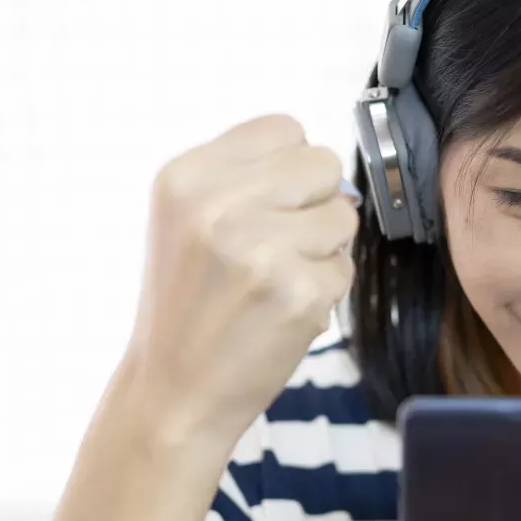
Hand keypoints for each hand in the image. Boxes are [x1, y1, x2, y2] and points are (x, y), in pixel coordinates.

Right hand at [123, 114, 357, 465]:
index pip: (284, 128)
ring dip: (323, 249)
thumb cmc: (190, 303)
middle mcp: (219, 205)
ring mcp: (261, 249)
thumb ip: (247, 178)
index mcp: (186, 177)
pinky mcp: (298, 293)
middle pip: (322, 163)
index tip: (270, 203)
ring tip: (276, 280)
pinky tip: (283, 312)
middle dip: (314, 203)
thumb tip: (328, 167)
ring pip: (343, 216)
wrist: (174, 392)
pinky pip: (346, 268)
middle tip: (278, 245)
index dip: (291, 167)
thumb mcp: (187, 220)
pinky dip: (324, 292)